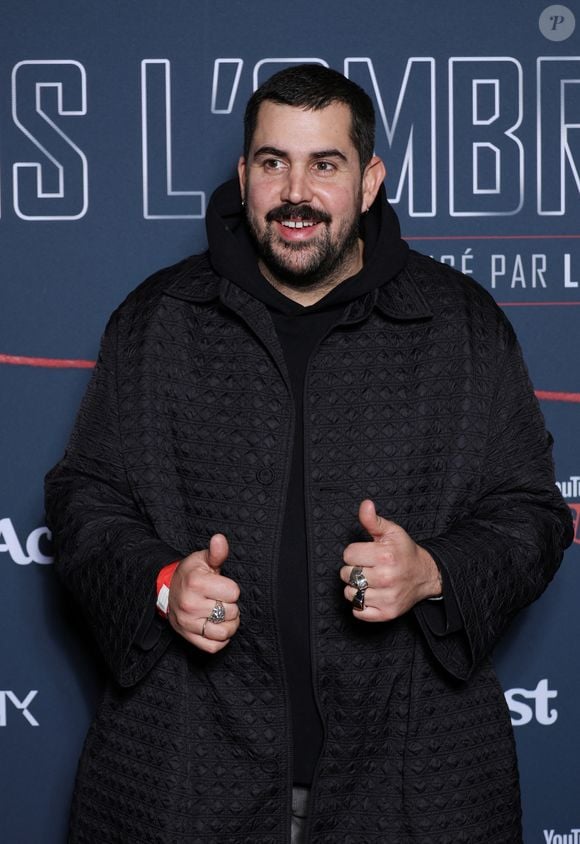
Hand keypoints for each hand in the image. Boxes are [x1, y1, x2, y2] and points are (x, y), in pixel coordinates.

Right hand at [168, 533, 239, 652]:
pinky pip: (214, 647)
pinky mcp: (189, 637)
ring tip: (223, 614)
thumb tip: (220, 539)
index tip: (222, 586)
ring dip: (229, 624)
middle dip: (230, 605)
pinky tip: (218, 626)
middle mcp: (191, 605)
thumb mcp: (202, 559)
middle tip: (221, 599)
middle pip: (231, 612)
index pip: (233, 592)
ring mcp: (189, 623)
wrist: (168, 591)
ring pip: (224, 632)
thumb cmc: (191, 574)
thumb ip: (216, 552)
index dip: (231, 589)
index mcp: (196, 583)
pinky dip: (221, 639)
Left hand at [340, 500, 441, 620]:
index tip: (366, 553)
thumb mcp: (391, 531)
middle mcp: (386, 578)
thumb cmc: (404, 552)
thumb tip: (365, 505)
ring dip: (356, 587)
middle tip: (369, 567)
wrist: (424, 574)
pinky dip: (361, 605)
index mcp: (386, 555)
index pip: (348, 554)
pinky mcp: (387, 613)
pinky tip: (372, 594)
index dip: (355, 552)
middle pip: (347, 574)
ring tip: (370, 581)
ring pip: (350, 593)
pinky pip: (358, 611)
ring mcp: (387, 597)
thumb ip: (373, 520)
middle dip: (354, 569)